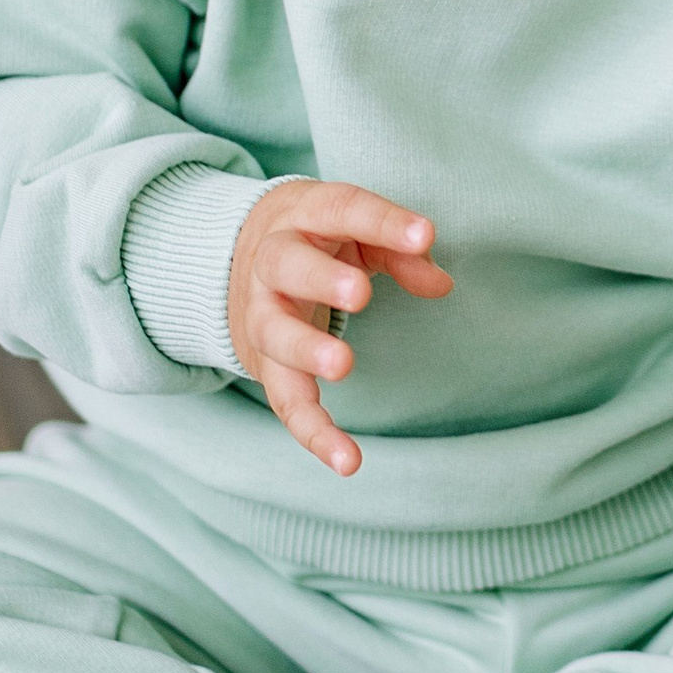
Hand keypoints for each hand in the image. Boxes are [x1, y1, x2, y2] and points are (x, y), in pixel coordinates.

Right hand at [226, 179, 452, 474]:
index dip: (382, 222)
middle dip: (320, 280)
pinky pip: (285, 402)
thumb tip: (441, 283)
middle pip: (286, 265)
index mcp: (304, 216)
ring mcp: (261, 315)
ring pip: (274, 333)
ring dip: (306, 349)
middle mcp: (271, 262)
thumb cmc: (317, 239)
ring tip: (342, 365)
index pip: (343, 210)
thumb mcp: (356, 232)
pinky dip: (313, 433)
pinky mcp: (264, 366)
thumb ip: (400, 251)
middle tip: (359, 293)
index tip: (423, 235)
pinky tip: (348, 461)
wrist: (231, 256)